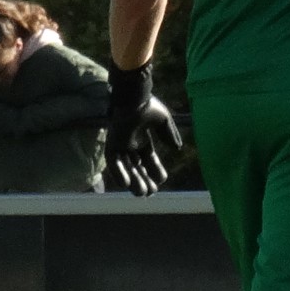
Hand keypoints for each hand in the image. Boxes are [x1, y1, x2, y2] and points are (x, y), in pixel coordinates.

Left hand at [105, 66, 183, 197]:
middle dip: (144, 179)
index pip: (148, 158)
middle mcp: (131, 143)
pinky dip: (119, 172)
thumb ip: (169, 134)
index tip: (162, 179)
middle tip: (151, 193)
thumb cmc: (148, 105)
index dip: (155, 169)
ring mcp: (120, 143)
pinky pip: (113, 161)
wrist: (135, 97)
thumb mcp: (163, 121)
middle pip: (137, 166)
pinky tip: (126, 184)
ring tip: (141, 193)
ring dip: (133, 180)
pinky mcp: (112, 143)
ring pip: (126, 167)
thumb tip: (177, 148)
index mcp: (142, 138)